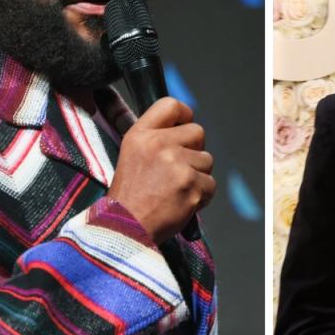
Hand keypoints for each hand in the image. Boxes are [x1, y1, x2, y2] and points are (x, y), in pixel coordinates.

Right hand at [108, 97, 214, 243]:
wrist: (124, 229)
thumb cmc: (129, 195)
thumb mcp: (130, 154)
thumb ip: (154, 137)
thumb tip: (183, 126)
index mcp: (141, 134)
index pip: (171, 105)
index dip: (184, 115)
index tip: (183, 127)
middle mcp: (159, 144)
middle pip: (197, 131)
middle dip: (194, 150)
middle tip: (179, 168)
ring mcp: (177, 165)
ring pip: (207, 160)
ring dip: (198, 176)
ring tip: (177, 190)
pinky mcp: (191, 186)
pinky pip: (211, 184)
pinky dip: (201, 196)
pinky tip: (183, 203)